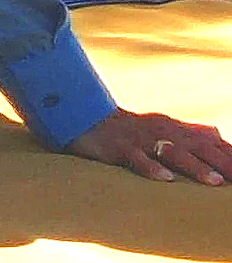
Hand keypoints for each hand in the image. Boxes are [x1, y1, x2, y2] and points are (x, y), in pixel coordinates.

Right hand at [67, 106, 231, 183]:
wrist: (84, 119)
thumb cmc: (128, 128)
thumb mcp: (161, 127)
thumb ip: (189, 130)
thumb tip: (218, 133)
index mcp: (172, 127)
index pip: (209, 142)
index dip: (229, 155)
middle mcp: (160, 131)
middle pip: (197, 147)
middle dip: (222, 163)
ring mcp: (140, 139)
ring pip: (172, 153)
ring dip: (195, 167)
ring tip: (214, 181)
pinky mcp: (120, 147)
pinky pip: (137, 159)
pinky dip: (152, 168)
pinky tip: (165, 179)